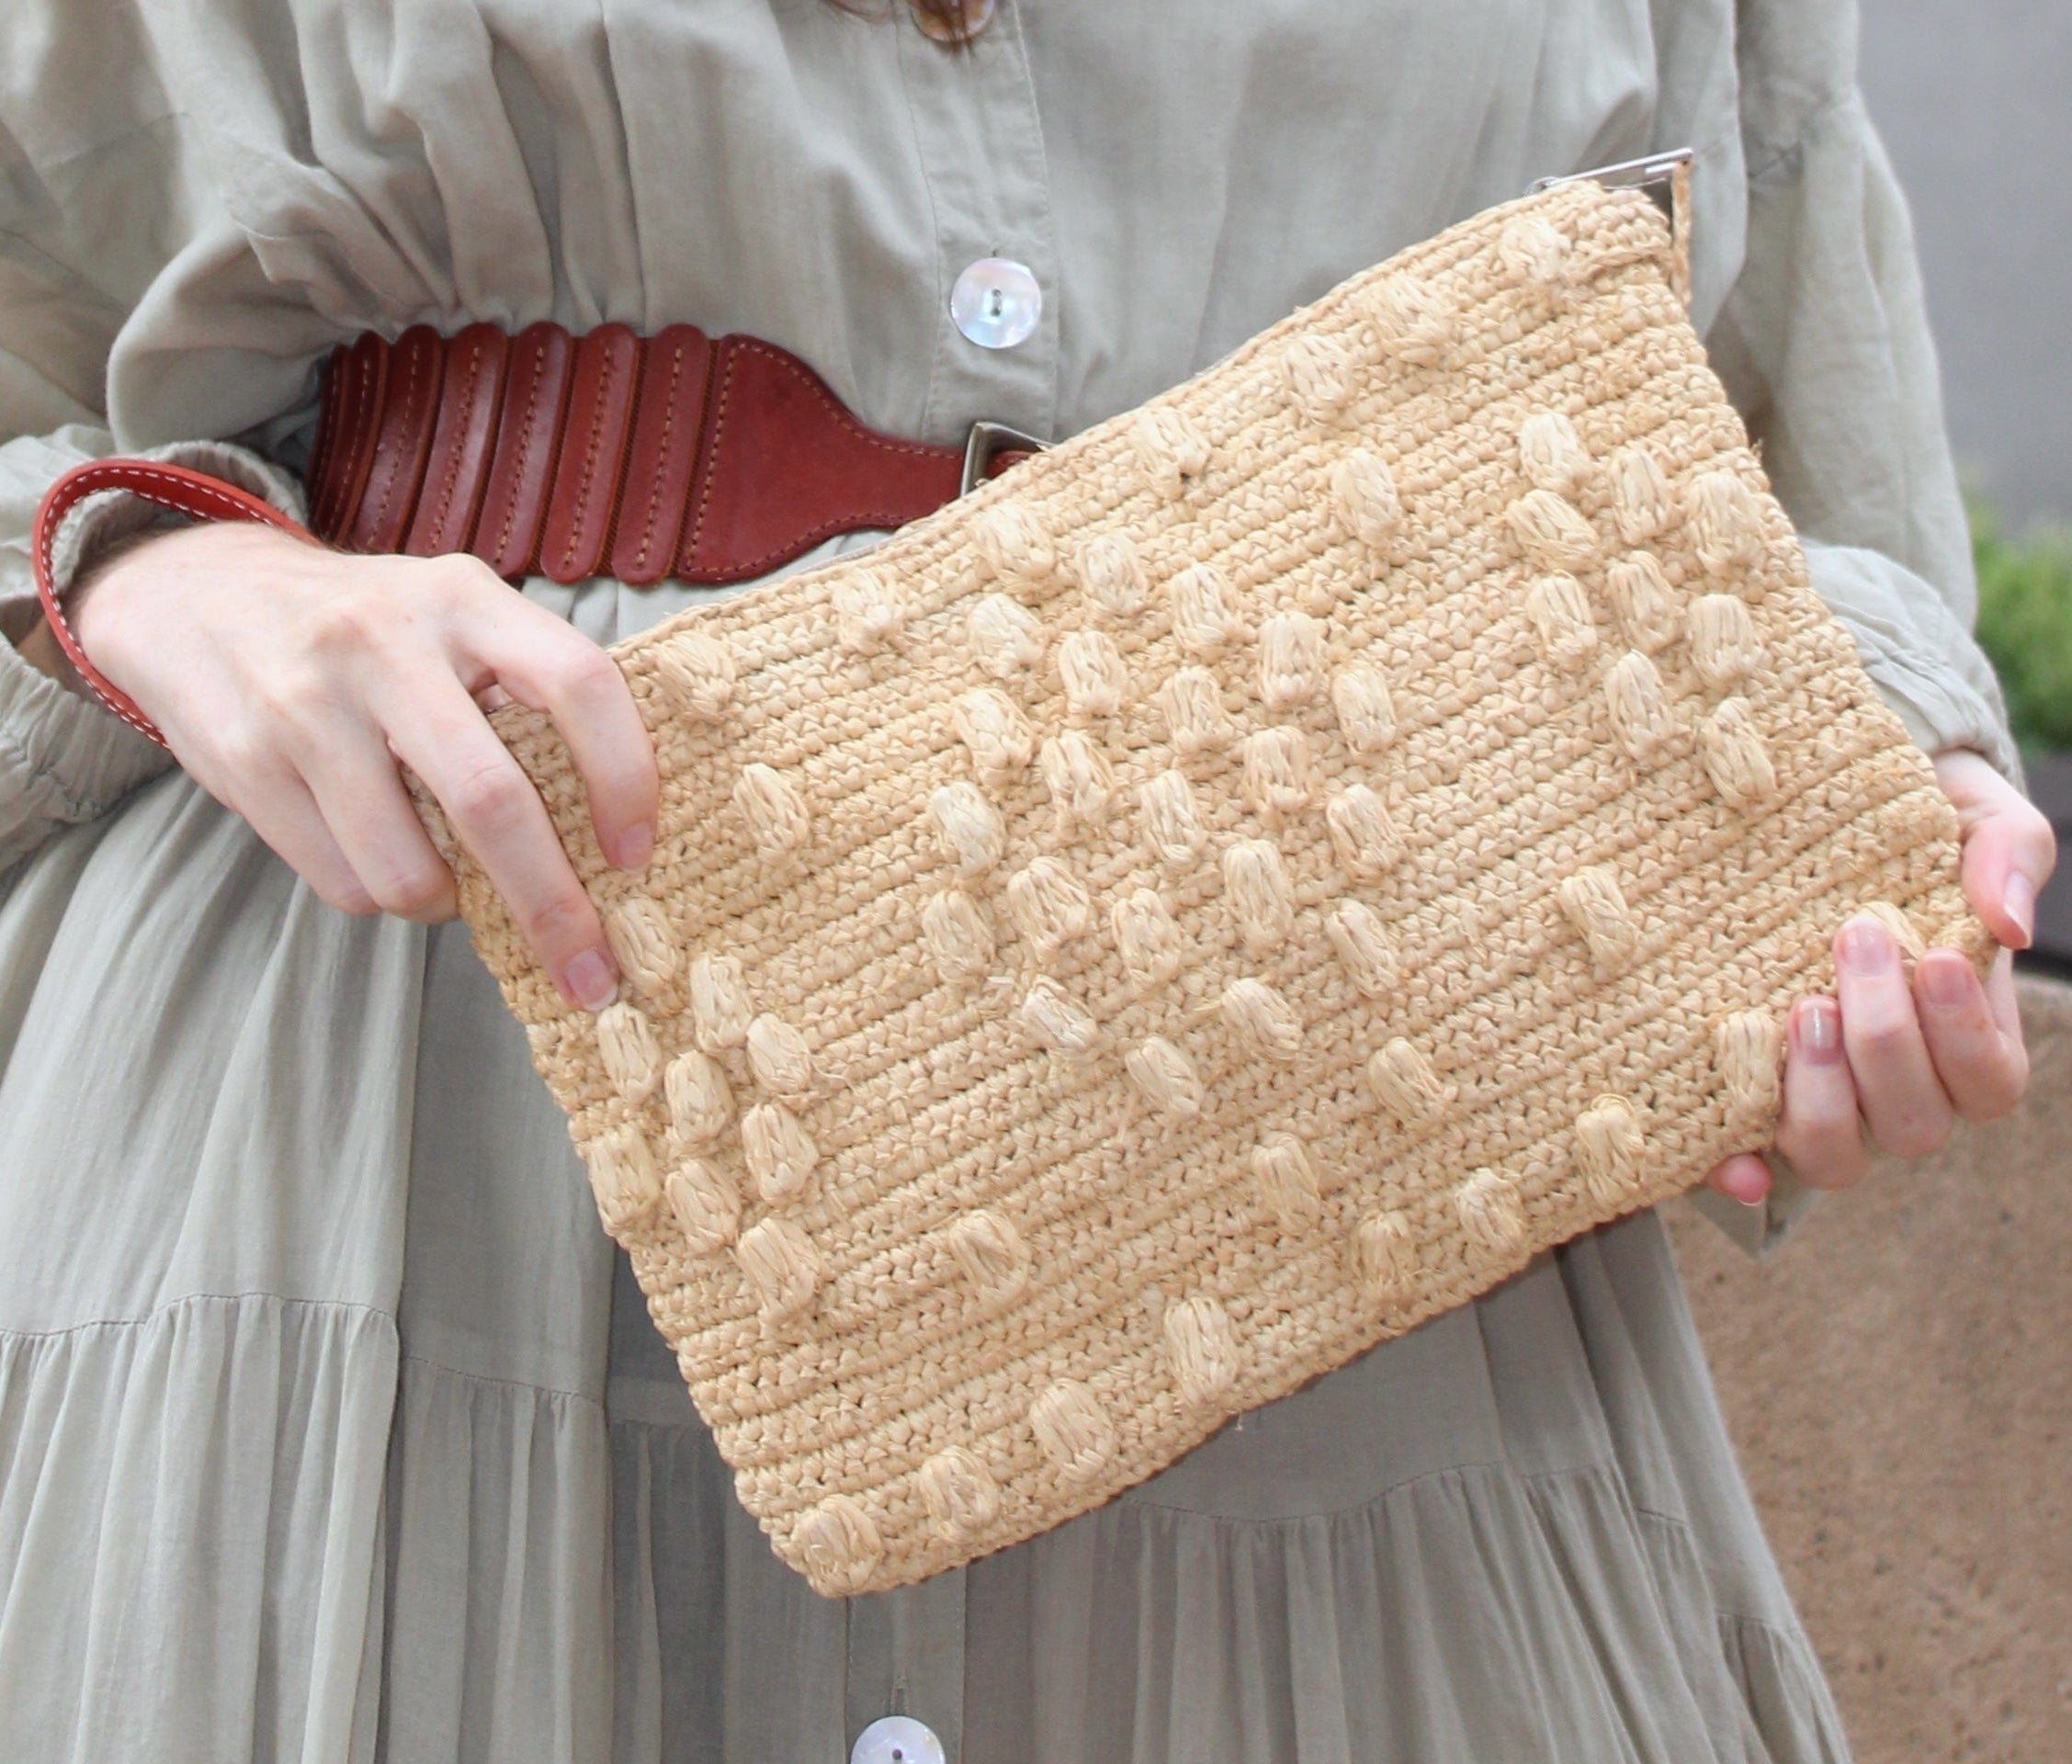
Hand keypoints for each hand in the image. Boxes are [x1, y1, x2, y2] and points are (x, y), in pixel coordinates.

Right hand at [68, 521, 657, 1009]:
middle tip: (588, 970)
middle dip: (552, 906)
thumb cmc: (369, 626)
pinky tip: (375, 852)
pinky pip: (342, 881)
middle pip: (493, 801)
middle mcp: (386, 644)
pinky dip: (379, 893)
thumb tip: (616, 830)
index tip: (635, 856)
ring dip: (445, 905)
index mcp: (465, 601)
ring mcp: (308, 705)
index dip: (625, 776)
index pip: (580, 682)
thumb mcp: (455, 615)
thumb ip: (528, 686)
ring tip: (448, 884)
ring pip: (406, 868)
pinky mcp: (246, 763)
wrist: (194, 593)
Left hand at [1705, 749, 2056, 1203]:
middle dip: (1885, 1039)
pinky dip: (1738, 1171)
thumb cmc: (1908, 829)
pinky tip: (1731, 1162)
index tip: (1938, 955)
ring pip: (1835, 1155)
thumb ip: (2007, 854)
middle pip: (1913, 1122)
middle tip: (1853, 943)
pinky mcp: (1745, 1103)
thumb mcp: (1969, 814)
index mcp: (1963, 1040)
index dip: (1966, 1033)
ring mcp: (1820, 1101)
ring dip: (1821, 1095)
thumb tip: (2008, 924)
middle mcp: (1895, 1088)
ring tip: (1801, 1007)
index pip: (1989, 1080)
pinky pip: (1743, 1162)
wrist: (1807, 823)